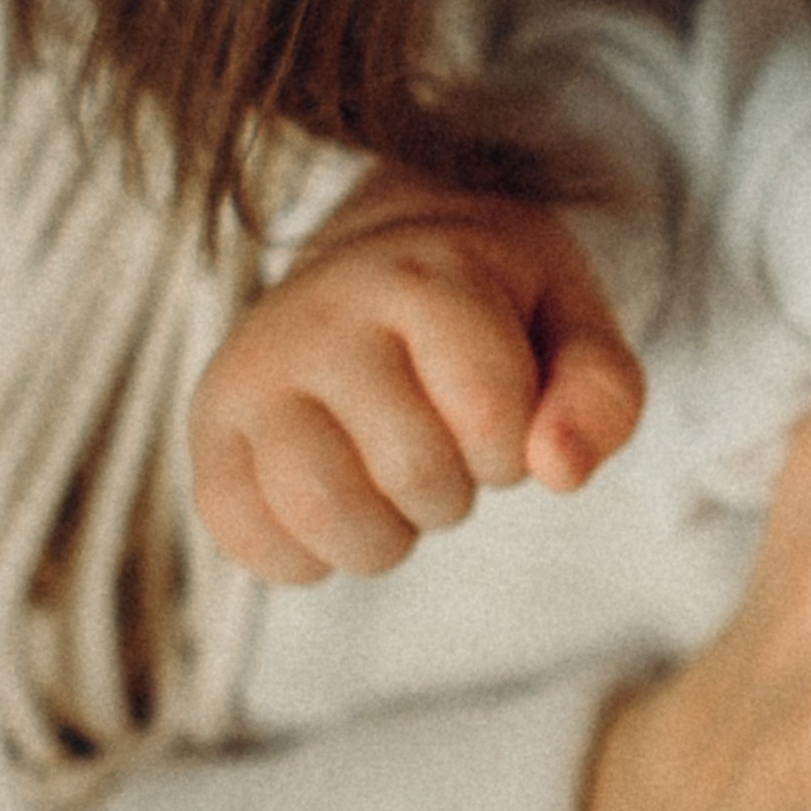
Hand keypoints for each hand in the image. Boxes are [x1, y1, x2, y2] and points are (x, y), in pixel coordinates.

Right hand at [191, 174, 644, 580]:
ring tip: (391, 492)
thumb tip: (558, 471)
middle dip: (455, 494)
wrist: (381, 253)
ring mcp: (254, 367)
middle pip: (412, 472)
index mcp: (425, 275)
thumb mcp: (575, 327)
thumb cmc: (495, 309)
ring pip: (319, 508)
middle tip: (445, 453)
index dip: (512, 448)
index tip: (500, 418)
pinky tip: (338, 511)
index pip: (488, 413)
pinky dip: (302, 557)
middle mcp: (324, 313)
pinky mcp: (210, 421)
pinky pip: (239, 532)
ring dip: (382, 537)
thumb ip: (601, 396)